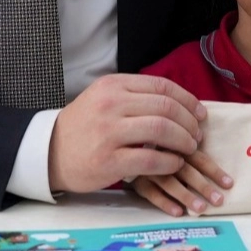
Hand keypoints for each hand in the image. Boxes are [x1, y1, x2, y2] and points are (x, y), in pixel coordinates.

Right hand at [46, 74, 206, 193]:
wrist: (49, 152)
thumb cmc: (84, 126)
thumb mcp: (105, 98)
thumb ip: (136, 95)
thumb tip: (179, 101)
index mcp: (114, 86)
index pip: (162, 87)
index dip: (188, 100)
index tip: (200, 113)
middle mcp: (111, 105)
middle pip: (167, 108)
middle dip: (190, 123)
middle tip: (197, 135)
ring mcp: (109, 132)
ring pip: (162, 131)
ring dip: (184, 142)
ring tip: (188, 149)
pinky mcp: (109, 161)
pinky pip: (151, 160)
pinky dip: (170, 162)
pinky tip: (173, 164)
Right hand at [133, 150, 234, 217]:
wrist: (124, 145)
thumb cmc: (157, 144)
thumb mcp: (173, 138)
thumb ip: (189, 141)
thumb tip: (212, 144)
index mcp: (176, 143)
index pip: (199, 157)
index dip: (214, 171)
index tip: (229, 184)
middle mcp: (163, 154)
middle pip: (186, 170)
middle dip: (203, 186)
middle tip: (219, 200)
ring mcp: (148, 168)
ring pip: (169, 183)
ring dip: (186, 196)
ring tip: (201, 209)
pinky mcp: (136, 180)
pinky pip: (151, 193)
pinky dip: (165, 203)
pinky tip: (178, 212)